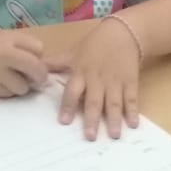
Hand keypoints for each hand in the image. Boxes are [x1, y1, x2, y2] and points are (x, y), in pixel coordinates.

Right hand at [0, 28, 49, 97]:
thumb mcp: (1, 36)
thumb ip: (22, 45)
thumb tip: (44, 63)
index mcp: (6, 40)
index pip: (38, 49)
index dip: (39, 55)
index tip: (34, 59)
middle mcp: (2, 57)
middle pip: (37, 70)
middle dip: (40, 76)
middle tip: (35, 77)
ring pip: (23, 87)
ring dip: (22, 85)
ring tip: (10, 78)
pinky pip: (9, 95)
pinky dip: (8, 91)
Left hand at [49, 15, 142, 139]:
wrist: (122, 33)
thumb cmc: (95, 44)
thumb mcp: (73, 52)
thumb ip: (57, 63)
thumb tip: (37, 69)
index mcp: (81, 72)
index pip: (73, 91)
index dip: (68, 106)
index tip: (64, 122)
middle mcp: (98, 79)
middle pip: (94, 101)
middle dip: (92, 119)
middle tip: (90, 136)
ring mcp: (115, 81)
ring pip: (114, 102)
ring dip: (114, 119)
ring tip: (114, 135)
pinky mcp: (130, 82)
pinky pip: (131, 98)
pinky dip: (133, 111)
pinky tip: (134, 124)